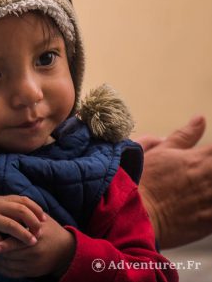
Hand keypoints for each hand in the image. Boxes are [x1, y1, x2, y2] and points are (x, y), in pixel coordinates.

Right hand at [0, 194, 43, 245]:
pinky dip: (4, 247)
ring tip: (32, 242)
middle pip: (21, 210)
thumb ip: (2, 208)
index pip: (22, 199)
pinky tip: (7, 252)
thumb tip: (20, 215)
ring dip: (24, 234)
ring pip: (11, 224)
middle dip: (34, 222)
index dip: (36, 209)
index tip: (44, 219)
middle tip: (40, 233)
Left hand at [0, 214, 74, 278]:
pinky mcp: (34, 272)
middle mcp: (35, 253)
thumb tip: (8, 209)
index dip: (4, 245)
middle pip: (11, 256)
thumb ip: (27, 215)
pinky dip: (4, 269)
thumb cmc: (52, 231)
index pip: (17, 243)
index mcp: (37, 237)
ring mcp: (35, 265)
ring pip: (10, 266)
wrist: (67, 250)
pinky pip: (14, 274)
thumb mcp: (42, 220)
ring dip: (0, 260)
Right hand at [137, 115, 211, 247]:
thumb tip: (200, 119)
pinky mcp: (210, 221)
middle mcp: (210, 177)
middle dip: (209, 167)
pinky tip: (203, 203)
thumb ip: (184, 135)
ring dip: (210, 184)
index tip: (206, 156)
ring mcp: (211, 200)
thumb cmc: (144, 180)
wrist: (136, 213)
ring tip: (200, 186)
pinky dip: (211, 205)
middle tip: (201, 171)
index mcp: (199, 158)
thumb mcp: (160, 152)